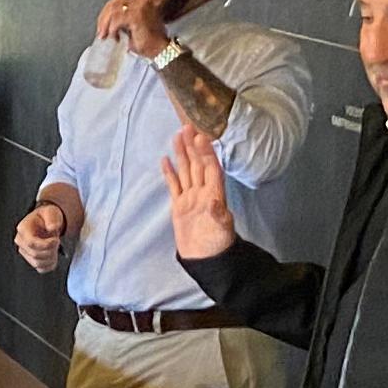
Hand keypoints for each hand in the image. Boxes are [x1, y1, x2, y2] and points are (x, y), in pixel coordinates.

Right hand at [14, 191, 77, 271]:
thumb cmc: (46, 217)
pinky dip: (50, 265)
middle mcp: (21, 241)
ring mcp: (25, 251)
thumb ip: (52, 219)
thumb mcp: (51, 212)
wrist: (47, 222)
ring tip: (56, 248)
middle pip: (34, 254)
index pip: (31, 243)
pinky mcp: (31, 259)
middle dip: (50, 251)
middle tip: (57, 243)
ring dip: (51, 258)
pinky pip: (40, 269)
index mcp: (23, 229)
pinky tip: (54, 256)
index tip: (56, 240)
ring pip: (37, 263)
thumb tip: (52, 227)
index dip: (45, 244)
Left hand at [97, 0, 175, 54]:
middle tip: (100, 32)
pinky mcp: (137, 15)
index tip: (101, 26)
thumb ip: (122, 20)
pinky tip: (114, 36)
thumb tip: (105, 22)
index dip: (106, 12)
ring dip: (106, 23)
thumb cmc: (148, 42)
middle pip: (114, 2)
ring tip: (105, 35)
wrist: (160, 50)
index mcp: (141, 1)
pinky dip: (112, 28)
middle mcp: (141, 0)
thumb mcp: (131, 27)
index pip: (118, 0)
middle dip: (103, 17)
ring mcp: (140, 6)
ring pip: (114, 9)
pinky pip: (118, 18)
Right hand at [162, 128, 235, 260]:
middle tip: (187, 127)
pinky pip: (174, 185)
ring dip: (182, 154)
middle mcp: (203, 192)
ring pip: (186, 171)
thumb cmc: (217, 245)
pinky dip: (170, 173)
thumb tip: (215, 201)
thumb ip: (218, 215)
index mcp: (214, 195)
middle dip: (193, 146)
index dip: (206, 152)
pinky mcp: (179, 206)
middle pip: (197, 165)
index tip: (200, 137)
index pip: (210, 169)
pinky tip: (165, 160)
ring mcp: (190, 198)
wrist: (206, 260)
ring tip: (177, 136)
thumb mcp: (222, 230)